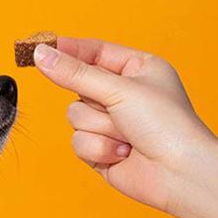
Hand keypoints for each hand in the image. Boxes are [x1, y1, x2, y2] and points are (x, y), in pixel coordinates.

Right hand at [34, 37, 214, 212]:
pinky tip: (123, 154)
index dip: (68, 50)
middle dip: (94, 104)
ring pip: (75, 118)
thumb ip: (75, 74)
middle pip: (78, 89)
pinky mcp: (101, 150)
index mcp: (137, 69)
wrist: (176, 172)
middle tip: (115, 109)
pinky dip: (99, 149)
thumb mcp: (119, 89)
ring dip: (99, 129)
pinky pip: (79, 143)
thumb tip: (41, 55)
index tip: (41, 45)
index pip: (94, 52)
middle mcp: (122, 95)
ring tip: (127, 136)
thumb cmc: (165, 124)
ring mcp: (111, 125)